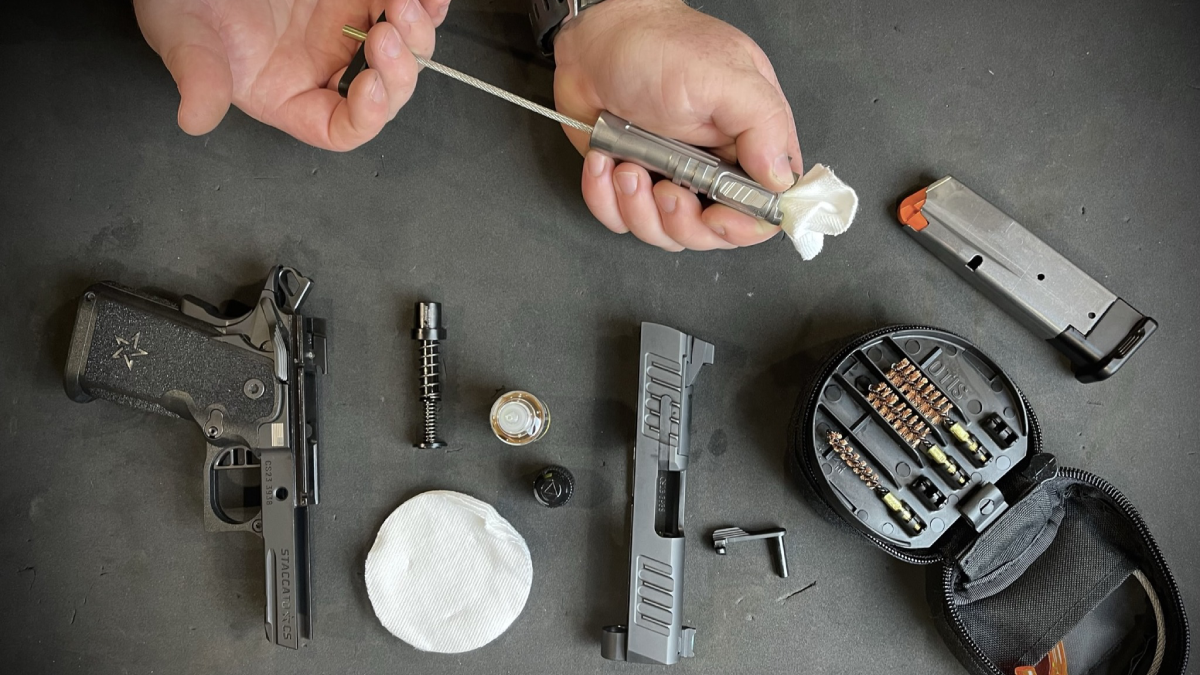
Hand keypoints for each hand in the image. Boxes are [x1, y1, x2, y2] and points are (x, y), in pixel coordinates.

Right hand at [134, 0, 451, 150]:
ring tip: (403, 2)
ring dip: (417, 33)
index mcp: (287, 94)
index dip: (364, 118)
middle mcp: (322, 67)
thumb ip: (198, 78)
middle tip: (389, 32)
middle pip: (385, 90)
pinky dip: (425, 5)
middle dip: (399, 68)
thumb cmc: (183, 1)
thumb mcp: (182, 36)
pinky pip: (402, 6)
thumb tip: (196, 119)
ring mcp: (343, 29)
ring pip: (403, 49)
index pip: (339, 129)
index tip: (370, 86)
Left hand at [553, 0, 801, 250]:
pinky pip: (621, 219)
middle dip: (682, 222)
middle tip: (665, 187)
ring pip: (664, 233)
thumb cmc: (658, 44)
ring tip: (627, 166)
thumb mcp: (724, 76)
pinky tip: (605, 163)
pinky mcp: (632, 183)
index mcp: (750, 143)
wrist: (594, 40)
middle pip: (712, 234)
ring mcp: (671, 178)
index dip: (743, 226)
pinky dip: (605, 198)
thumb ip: (763, 126)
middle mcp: (714, 167)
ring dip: (638, 208)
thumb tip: (783, 178)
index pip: (766, 209)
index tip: (716, 216)